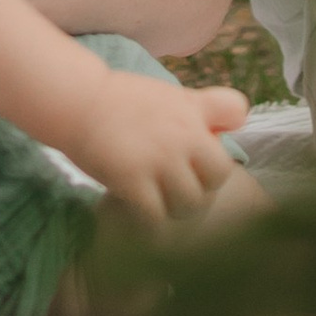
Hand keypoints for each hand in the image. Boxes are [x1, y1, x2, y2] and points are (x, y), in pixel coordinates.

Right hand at [61, 69, 248, 228]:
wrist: (77, 101)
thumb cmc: (121, 100)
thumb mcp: (171, 94)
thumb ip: (204, 109)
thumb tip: (238, 123)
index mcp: (193, 110)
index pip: (236, 118)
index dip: (220, 149)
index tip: (201, 154)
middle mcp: (184, 135)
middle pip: (218, 177)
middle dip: (202, 185)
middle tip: (179, 186)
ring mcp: (160, 160)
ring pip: (190, 204)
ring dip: (175, 207)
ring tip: (158, 200)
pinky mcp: (133, 181)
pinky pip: (156, 217)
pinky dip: (149, 221)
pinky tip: (137, 209)